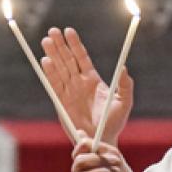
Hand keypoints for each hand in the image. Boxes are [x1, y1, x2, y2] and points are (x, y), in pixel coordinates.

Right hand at [41, 27, 132, 144]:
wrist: (100, 141)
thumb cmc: (113, 123)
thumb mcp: (124, 102)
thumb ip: (125, 85)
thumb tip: (124, 68)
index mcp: (92, 80)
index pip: (82, 57)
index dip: (75, 44)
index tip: (69, 30)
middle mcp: (78, 83)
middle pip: (67, 60)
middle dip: (60, 45)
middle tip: (52, 31)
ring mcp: (68, 92)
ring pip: (59, 69)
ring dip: (52, 55)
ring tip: (46, 40)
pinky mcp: (60, 103)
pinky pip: (54, 85)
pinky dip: (49, 73)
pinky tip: (45, 61)